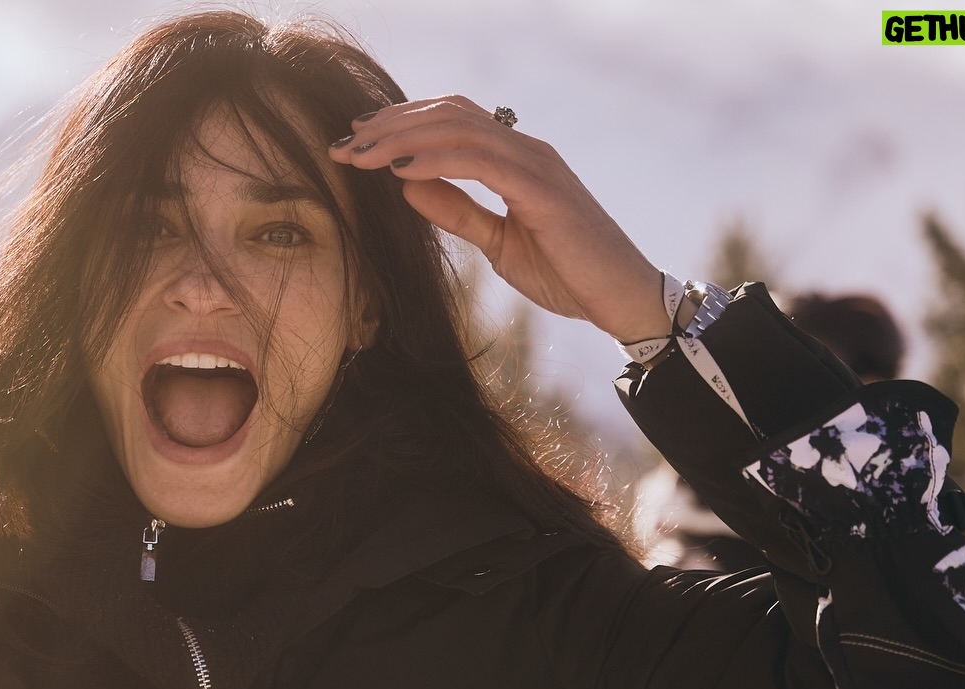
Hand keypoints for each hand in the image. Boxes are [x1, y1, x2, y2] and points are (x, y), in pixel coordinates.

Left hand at [329, 96, 669, 342]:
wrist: (619, 298)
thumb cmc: (567, 273)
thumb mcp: (498, 243)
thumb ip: (458, 211)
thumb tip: (408, 184)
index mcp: (515, 159)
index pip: (451, 122)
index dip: (402, 126)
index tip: (358, 143)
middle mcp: (525, 149)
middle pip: (448, 114)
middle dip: (391, 125)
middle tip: (344, 142)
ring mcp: (535, 163)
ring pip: (459, 128)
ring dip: (403, 137)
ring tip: (360, 153)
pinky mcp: (542, 189)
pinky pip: (479, 161)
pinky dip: (435, 160)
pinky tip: (399, 168)